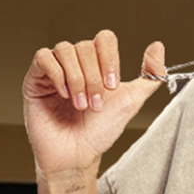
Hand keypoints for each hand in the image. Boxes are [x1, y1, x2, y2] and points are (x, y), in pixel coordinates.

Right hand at [22, 30, 165, 176]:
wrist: (76, 155)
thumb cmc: (100, 132)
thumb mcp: (132, 101)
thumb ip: (149, 76)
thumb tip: (157, 47)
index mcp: (98, 65)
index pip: (104, 39)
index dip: (109, 59)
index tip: (112, 87)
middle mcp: (76, 64)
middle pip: (85, 46)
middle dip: (94, 78)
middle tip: (96, 105)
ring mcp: (55, 69)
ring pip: (65, 50)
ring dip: (77, 79)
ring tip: (81, 105)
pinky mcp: (36, 77)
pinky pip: (43, 57)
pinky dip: (57, 75)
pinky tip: (63, 95)